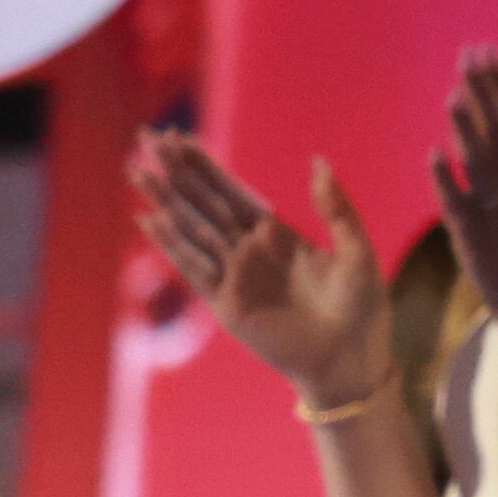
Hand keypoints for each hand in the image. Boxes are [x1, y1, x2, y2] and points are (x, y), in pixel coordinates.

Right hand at [127, 132, 394, 404]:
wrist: (352, 359)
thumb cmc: (361, 308)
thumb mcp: (356, 249)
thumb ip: (336, 207)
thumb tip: (319, 160)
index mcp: (279, 235)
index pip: (233, 191)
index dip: (205, 165)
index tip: (179, 137)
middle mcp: (250, 251)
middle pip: (205, 202)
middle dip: (177, 171)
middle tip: (146, 138)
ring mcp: (235, 276)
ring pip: (193, 229)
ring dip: (165, 200)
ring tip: (137, 171)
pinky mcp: (228, 304)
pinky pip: (196, 268)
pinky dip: (173, 244)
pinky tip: (150, 221)